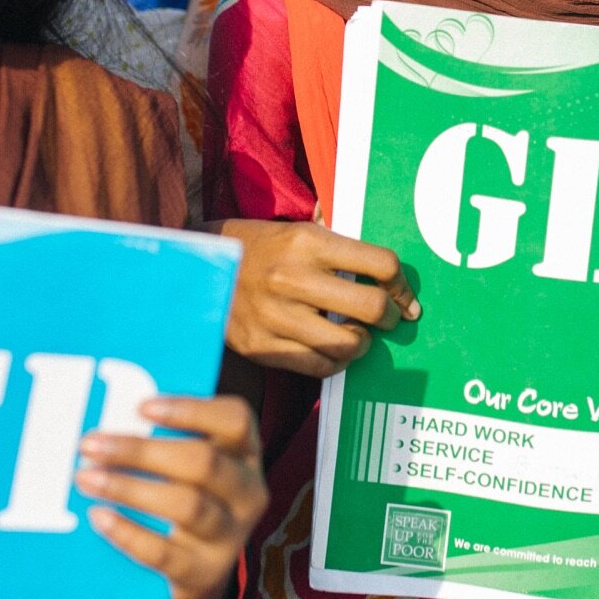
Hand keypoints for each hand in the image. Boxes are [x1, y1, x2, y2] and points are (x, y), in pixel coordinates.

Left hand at [81, 394, 268, 598]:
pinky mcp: (205, 574)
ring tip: (87, 478)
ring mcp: (231, 537)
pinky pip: (165, 553)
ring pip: (186, 505)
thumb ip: (164, 437)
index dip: (191, 409)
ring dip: (129, 488)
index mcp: (246, 454)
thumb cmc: (182, 497)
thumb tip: (106, 409)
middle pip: (203, 462)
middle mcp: (247, 492)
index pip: (235, 420)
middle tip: (91, 444)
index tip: (141, 406)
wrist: (195, 571)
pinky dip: (128, 532)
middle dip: (141, 450)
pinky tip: (98, 516)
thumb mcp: (187, 466)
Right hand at [216, 219, 412, 377]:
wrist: (194, 271)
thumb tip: (388, 272)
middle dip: (391, 317)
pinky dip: (335, 362)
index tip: (404, 296)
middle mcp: (293, 278)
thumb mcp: (295, 231)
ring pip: (349, 345)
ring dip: (363, 343)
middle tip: (389, 318)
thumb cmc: (256, 249)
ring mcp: (276, 316)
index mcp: (307, 242)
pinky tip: (333, 350)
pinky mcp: (263, 346)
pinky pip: (318, 367)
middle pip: (372, 307)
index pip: (380, 263)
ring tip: (357, 335)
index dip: (402, 284)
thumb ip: (339, 248)